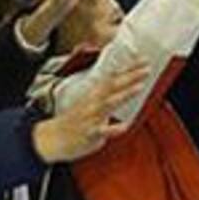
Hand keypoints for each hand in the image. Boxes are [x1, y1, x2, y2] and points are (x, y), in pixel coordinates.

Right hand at [32, 64, 149, 161]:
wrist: (51, 139)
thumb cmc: (72, 122)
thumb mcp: (88, 103)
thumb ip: (104, 96)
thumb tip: (120, 89)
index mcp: (93, 95)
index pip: (113, 78)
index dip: (128, 68)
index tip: (143, 60)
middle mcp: (92, 103)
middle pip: (112, 86)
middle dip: (130, 76)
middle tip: (147, 67)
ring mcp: (90, 117)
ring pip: (108, 103)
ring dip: (123, 94)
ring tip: (139, 86)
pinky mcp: (88, 133)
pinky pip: (102, 131)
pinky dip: (114, 128)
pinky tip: (125, 125)